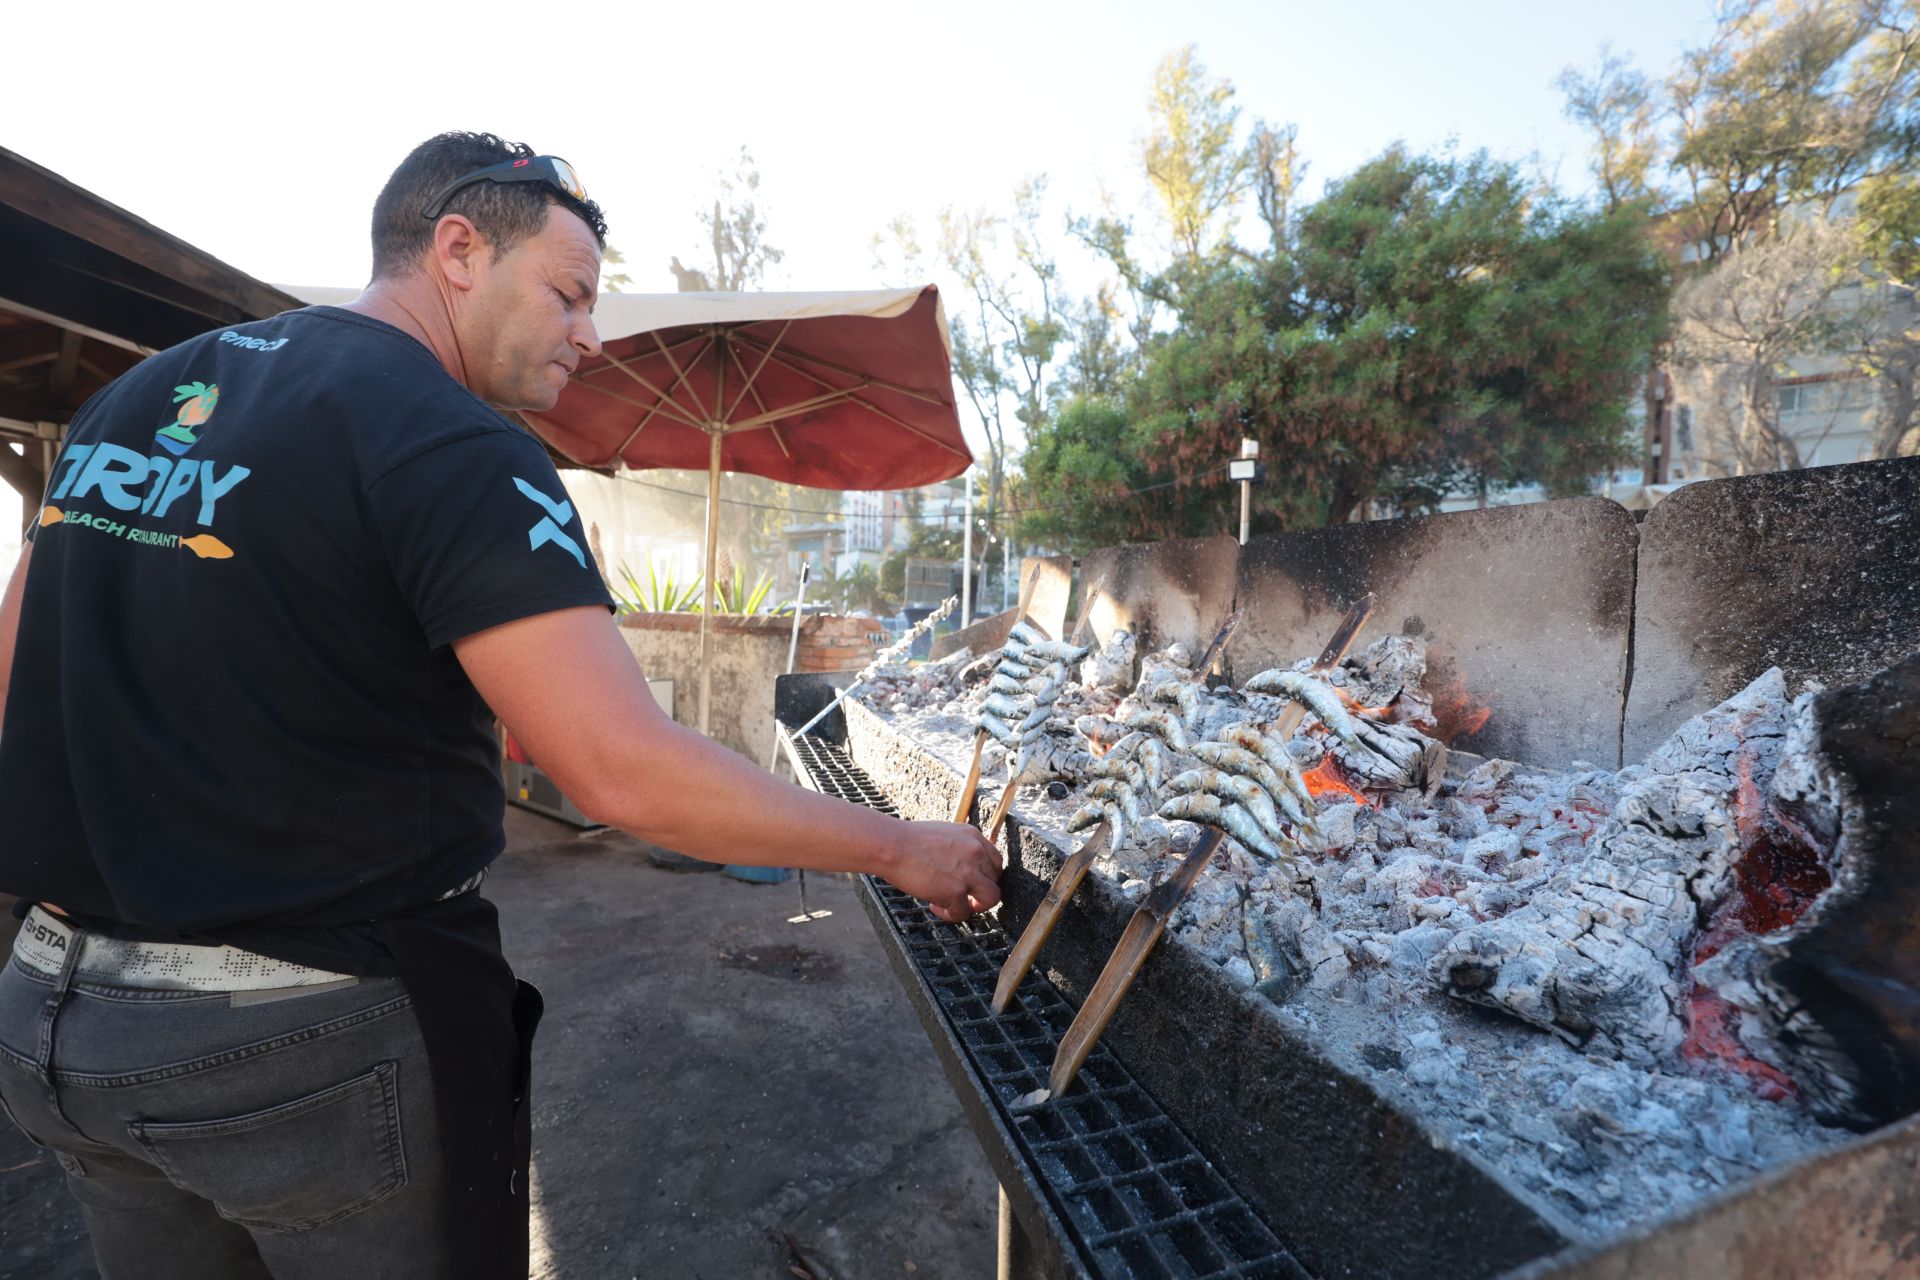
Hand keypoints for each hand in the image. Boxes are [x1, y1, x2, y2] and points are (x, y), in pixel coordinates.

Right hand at [882, 820, 1003, 921]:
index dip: (985, 875)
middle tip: (963, 896)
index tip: (973, 883)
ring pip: (990, 899)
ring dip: (974, 906)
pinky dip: (949, 914)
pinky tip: (934, 906)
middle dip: (980, 891)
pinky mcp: (957, 891)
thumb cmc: (908, 840)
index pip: (995, 860)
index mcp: (973, 836)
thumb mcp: (944, 835)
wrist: (891, 845)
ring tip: (955, 906)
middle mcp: (976, 852)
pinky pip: (963, 912)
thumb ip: (959, 848)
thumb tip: (962, 867)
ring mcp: (969, 872)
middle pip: (995, 880)